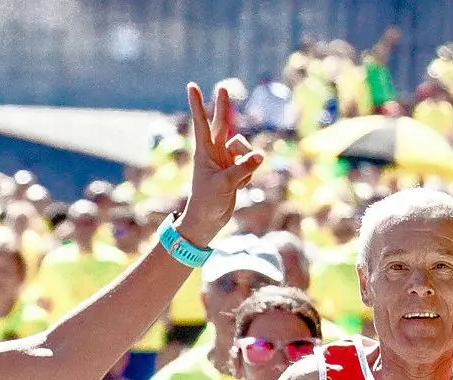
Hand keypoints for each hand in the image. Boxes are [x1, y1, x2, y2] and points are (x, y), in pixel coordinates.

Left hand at [179, 83, 264, 246]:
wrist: (208, 221)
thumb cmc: (207, 202)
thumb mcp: (225, 184)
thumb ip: (243, 169)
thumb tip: (260, 156)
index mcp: (204, 152)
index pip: (201, 123)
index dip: (197, 104)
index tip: (191, 85)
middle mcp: (215, 152)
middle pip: (222, 124)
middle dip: (223, 107)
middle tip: (223, 87)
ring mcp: (226, 160)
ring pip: (244, 147)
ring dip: (246, 161)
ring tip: (239, 180)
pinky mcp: (236, 170)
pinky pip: (250, 164)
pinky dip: (248, 175)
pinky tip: (239, 187)